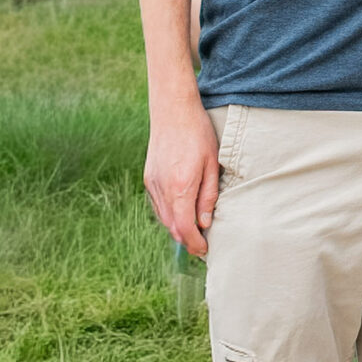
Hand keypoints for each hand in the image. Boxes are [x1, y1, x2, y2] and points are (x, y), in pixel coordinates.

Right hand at [144, 93, 219, 257]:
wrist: (172, 111)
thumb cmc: (198, 134)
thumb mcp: (212, 164)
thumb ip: (208, 196)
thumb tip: (205, 223)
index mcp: (181, 187)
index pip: (185, 228)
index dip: (195, 244)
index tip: (205, 251)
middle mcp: (162, 189)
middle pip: (171, 227)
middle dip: (186, 240)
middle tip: (202, 245)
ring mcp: (152, 184)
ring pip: (163, 218)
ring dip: (177, 228)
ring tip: (194, 230)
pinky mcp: (148, 178)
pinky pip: (158, 205)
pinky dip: (169, 213)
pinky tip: (181, 211)